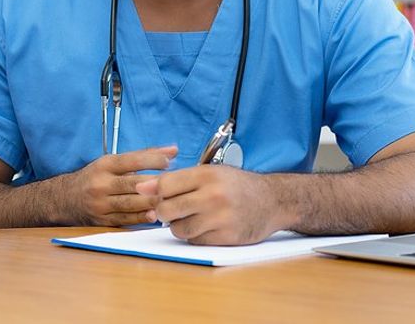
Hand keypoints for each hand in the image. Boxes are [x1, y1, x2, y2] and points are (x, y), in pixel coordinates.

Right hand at [62, 145, 177, 225]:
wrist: (65, 199)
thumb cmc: (95, 177)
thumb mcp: (111, 163)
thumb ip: (142, 157)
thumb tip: (173, 150)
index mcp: (104, 165)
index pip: (130, 160)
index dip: (151, 160)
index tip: (170, 160)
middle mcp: (101, 184)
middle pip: (132, 183)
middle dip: (155, 184)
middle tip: (175, 184)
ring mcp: (100, 204)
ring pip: (131, 203)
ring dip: (152, 202)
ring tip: (170, 200)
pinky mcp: (102, 220)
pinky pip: (125, 219)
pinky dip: (141, 217)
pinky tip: (155, 215)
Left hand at [135, 165, 286, 244]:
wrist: (273, 200)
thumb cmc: (236, 185)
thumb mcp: (210, 173)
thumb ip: (176, 180)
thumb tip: (141, 188)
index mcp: (206, 175)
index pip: (164, 185)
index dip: (156, 192)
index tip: (159, 196)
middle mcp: (213, 196)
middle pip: (167, 210)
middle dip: (164, 213)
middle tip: (172, 210)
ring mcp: (221, 218)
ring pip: (179, 229)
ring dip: (179, 226)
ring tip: (191, 218)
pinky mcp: (227, 237)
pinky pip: (196, 241)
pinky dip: (195, 236)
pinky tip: (206, 226)